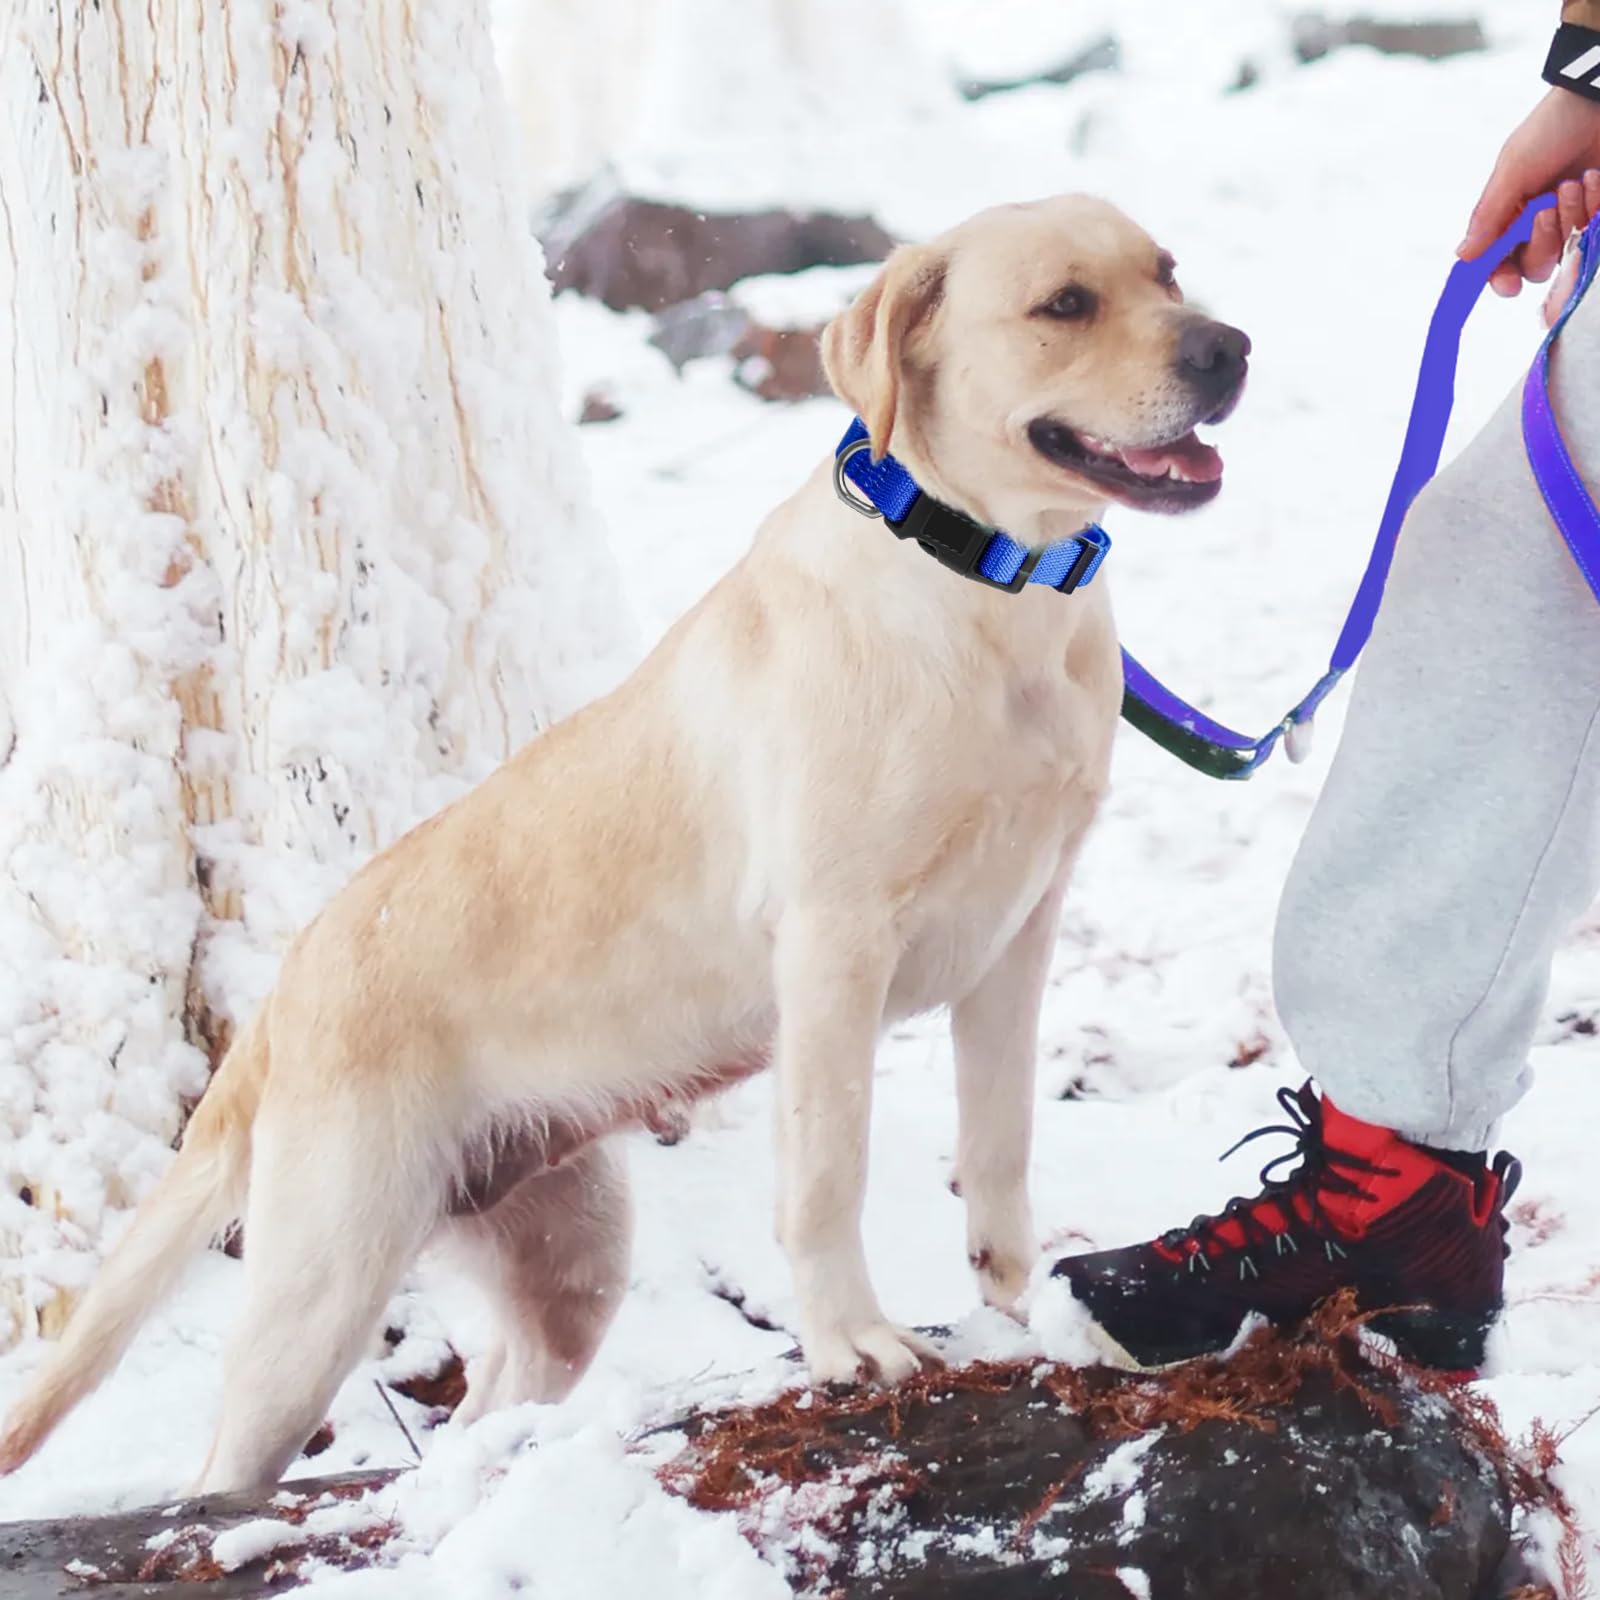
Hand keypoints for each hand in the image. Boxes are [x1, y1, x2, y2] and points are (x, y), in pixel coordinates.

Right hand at [1458, 88, 1599, 296]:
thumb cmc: (1552, 128)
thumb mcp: (1513, 169)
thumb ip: (1489, 215)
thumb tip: (1463, 256)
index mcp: (1508, 216)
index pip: (1497, 263)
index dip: (1500, 278)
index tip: (1508, 285)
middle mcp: (1536, 224)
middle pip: (1534, 266)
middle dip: (1541, 241)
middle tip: (1546, 208)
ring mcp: (1570, 219)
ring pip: (1567, 251)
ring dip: (1570, 218)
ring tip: (1574, 183)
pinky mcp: (1598, 213)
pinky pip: (1596, 233)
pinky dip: (1594, 206)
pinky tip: (1595, 179)